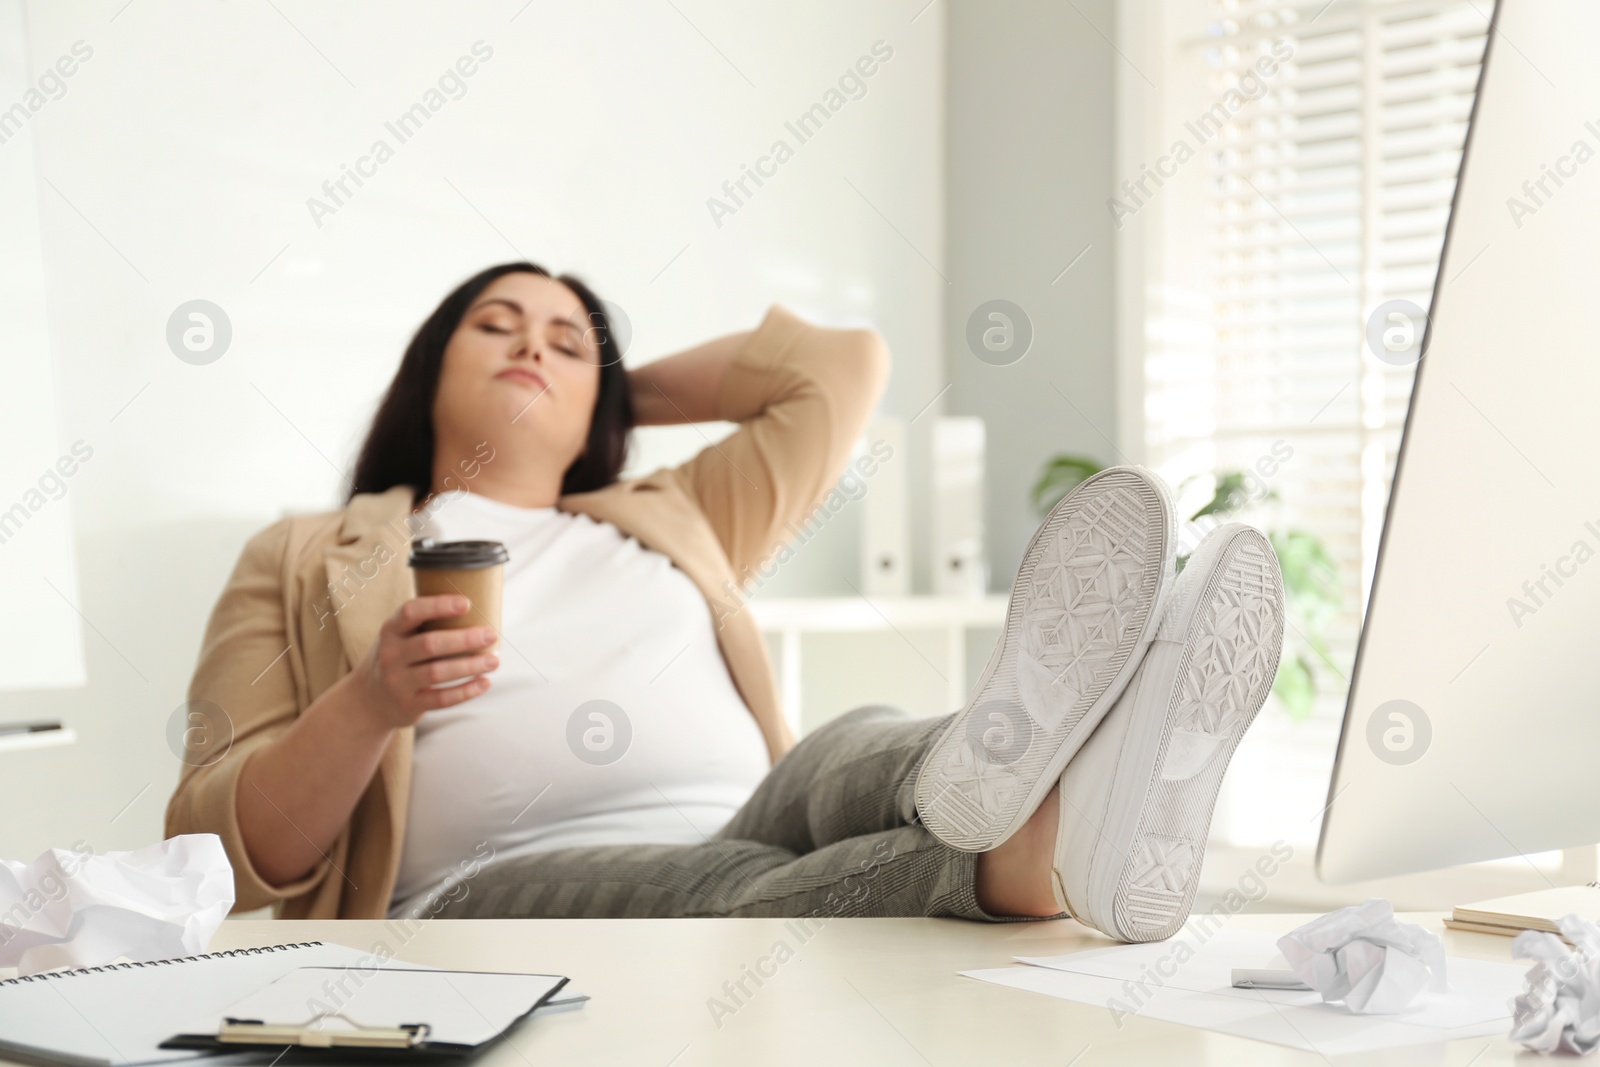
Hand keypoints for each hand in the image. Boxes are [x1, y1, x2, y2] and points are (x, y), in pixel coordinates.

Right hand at [345, 595, 499, 730]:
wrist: (368, 700)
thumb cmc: (398, 658)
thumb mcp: (399, 637)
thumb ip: (426, 624)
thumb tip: (479, 608)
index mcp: (390, 631)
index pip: (410, 612)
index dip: (438, 606)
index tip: (467, 603)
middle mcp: (391, 655)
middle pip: (430, 644)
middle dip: (464, 639)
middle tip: (492, 635)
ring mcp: (398, 682)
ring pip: (438, 672)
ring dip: (470, 666)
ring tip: (495, 661)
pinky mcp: (409, 705)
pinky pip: (441, 699)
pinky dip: (466, 691)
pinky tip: (484, 683)